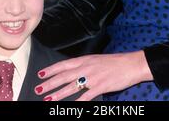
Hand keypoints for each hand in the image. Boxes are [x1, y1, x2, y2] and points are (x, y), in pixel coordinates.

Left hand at [34, 51, 152, 100]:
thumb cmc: (114, 63)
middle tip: (38, 88)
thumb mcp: (96, 60)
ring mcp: (93, 77)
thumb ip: (84, 65)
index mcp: (85, 60)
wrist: (131, 64)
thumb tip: (73, 70)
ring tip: (48, 100)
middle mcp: (86, 67)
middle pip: (64, 76)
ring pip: (71, 87)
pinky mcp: (100, 86)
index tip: (41, 74)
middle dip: (50, 83)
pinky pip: (86, 97)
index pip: (64, 64)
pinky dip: (77, 104)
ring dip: (58, 94)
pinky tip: (70, 109)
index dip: (51, 70)